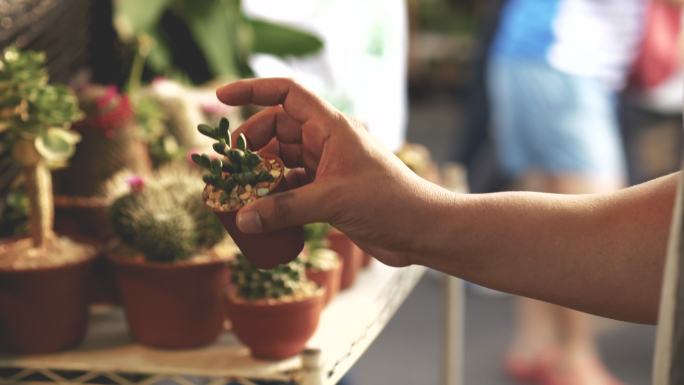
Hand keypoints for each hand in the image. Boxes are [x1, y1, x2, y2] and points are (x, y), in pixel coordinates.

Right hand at [216, 78, 450, 266]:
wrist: (420, 230)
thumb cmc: (388, 202)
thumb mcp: (332, 201)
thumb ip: (284, 209)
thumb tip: (242, 219)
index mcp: (331, 126)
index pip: (287, 94)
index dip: (252, 89)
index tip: (220, 96)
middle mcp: (326, 141)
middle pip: (276, 129)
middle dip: (249, 144)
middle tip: (226, 166)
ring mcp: (326, 167)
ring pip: (282, 160)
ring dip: (260, 173)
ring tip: (234, 190)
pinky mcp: (328, 192)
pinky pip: (291, 187)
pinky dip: (274, 196)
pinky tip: (258, 211)